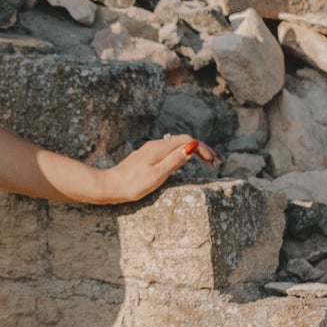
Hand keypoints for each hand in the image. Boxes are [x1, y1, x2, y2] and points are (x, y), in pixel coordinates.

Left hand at [77, 133, 216, 206]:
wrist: (109, 186)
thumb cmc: (132, 185)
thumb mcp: (157, 175)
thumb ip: (175, 160)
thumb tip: (192, 147)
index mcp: (160, 148)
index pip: (188, 141)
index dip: (204, 149)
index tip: (214, 161)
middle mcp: (156, 145)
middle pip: (184, 140)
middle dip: (203, 148)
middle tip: (218, 160)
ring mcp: (151, 150)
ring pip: (178, 144)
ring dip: (194, 150)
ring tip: (208, 160)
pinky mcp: (147, 156)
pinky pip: (171, 150)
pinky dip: (184, 153)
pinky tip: (187, 160)